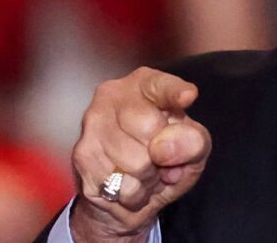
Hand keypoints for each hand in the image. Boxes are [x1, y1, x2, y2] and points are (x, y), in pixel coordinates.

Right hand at [70, 68, 210, 241]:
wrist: (131, 190)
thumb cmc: (168, 155)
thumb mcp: (195, 145)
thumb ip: (193, 141)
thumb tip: (164, 148)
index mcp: (145, 83)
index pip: (160, 85)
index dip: (175, 92)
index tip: (188, 96)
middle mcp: (112, 96)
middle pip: (149, 127)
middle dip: (164, 153)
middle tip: (161, 156)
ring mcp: (92, 126)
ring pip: (137, 162)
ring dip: (150, 177)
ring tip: (147, 171)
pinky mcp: (81, 158)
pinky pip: (122, 186)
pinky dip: (136, 193)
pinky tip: (131, 183)